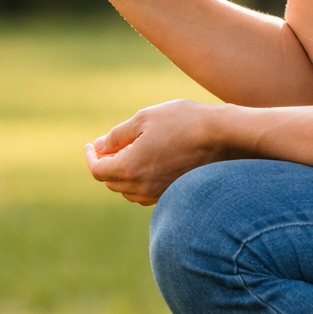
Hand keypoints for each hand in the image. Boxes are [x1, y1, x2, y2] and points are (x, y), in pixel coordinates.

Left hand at [84, 100, 229, 204]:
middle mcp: (143, 187)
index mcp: (131, 167)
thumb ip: (117, 135)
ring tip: (129, 152)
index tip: (90, 146)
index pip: (98, 171)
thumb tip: (98, 147)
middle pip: (111, 183)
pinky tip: (148, 163)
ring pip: (128, 191)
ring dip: (122, 175)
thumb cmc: (183, 122)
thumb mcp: (144, 119)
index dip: (90, 158)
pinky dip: (139, 181)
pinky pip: (146, 194)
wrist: (223, 136)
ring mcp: (160, 194)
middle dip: (105, 165)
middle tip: (109, 145)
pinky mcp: (174, 194)